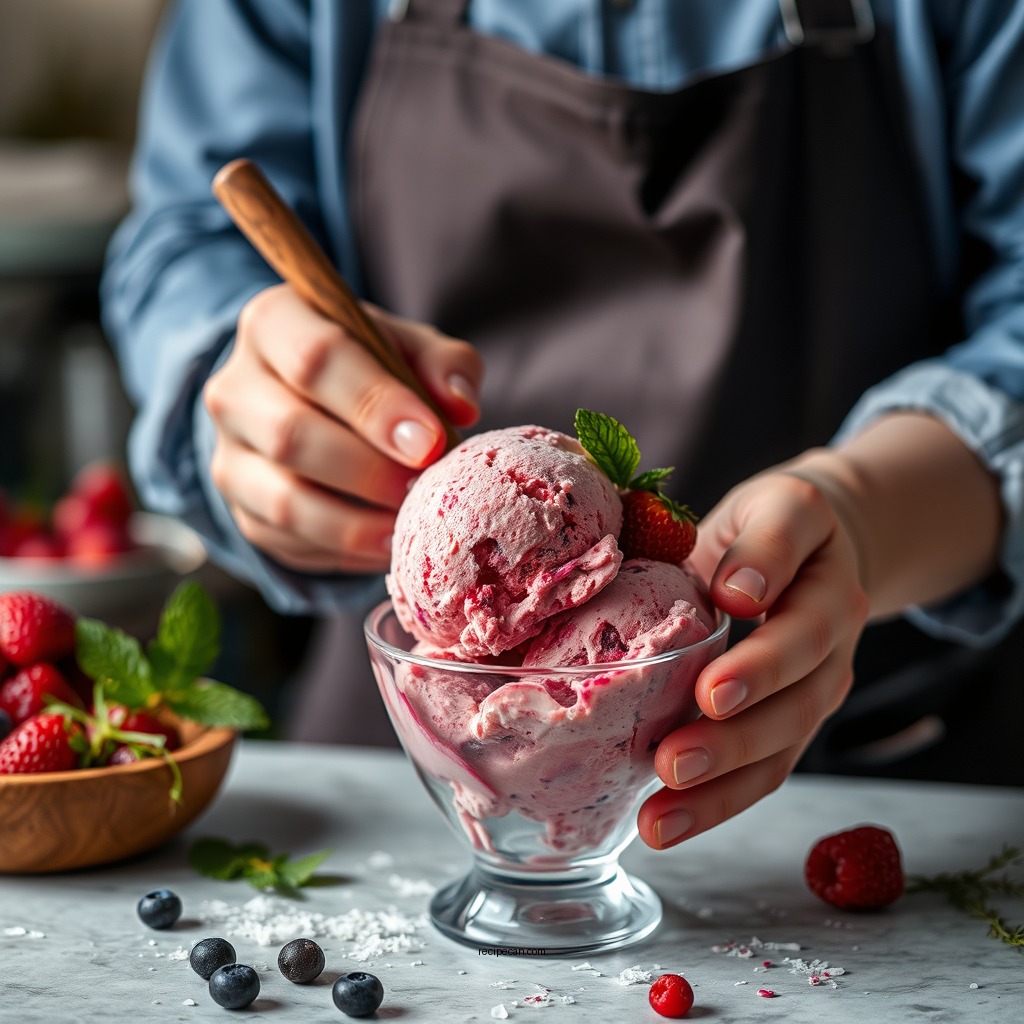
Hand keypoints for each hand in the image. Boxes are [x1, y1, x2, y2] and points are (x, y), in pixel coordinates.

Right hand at [203, 283, 481, 572]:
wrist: (314, 403)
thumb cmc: (371, 368)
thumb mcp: (412, 349)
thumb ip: (445, 366)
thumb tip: (460, 408)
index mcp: (275, 323)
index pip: (316, 358)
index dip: (376, 405)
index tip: (429, 442)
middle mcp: (234, 387)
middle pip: (291, 434)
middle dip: (369, 471)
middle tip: (424, 488)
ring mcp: (228, 455)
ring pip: (285, 501)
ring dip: (358, 523)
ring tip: (410, 523)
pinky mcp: (241, 510)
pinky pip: (290, 541)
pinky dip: (346, 550)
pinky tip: (388, 542)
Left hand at [637, 459, 869, 848]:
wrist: (819, 548)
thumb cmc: (769, 524)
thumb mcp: (766, 505)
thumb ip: (756, 538)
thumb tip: (732, 590)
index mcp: (820, 565)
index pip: (801, 602)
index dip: (765, 625)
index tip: (725, 617)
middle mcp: (833, 629)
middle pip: (796, 689)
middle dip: (736, 730)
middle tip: (674, 756)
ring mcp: (819, 683)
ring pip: (782, 745)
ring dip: (721, 787)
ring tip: (659, 816)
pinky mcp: (795, 720)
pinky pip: (765, 771)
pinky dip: (716, 803)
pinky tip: (664, 823)